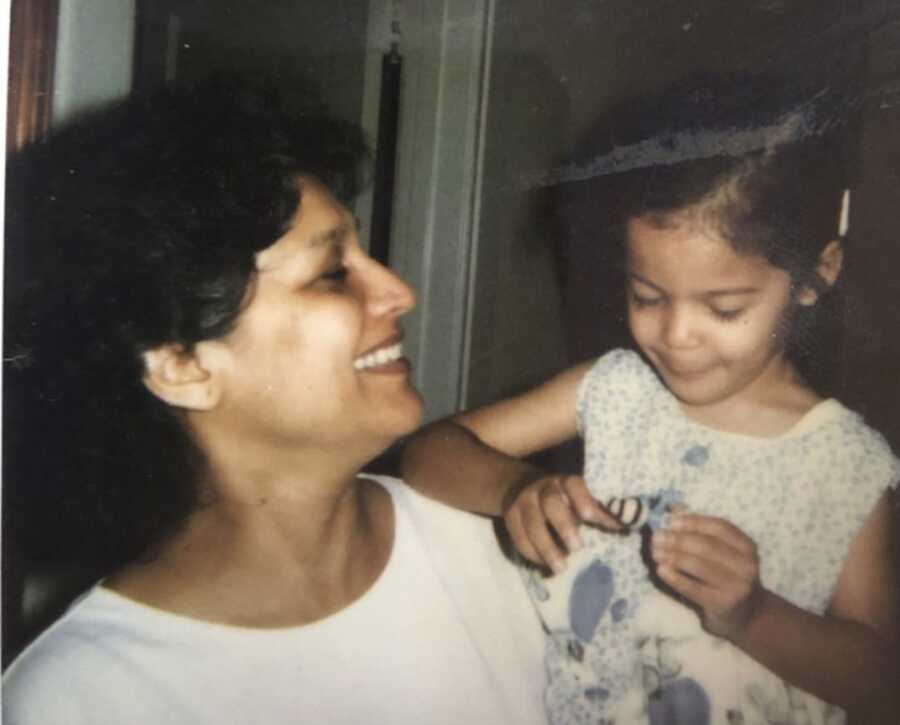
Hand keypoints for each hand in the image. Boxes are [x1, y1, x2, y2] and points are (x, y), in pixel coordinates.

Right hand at [502, 472, 622, 573]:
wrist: (517, 485)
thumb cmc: (561, 497)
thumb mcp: (578, 498)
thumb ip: (599, 511)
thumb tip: (628, 524)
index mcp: (565, 482)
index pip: (574, 485)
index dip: (582, 498)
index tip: (590, 516)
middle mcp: (543, 488)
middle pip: (551, 504)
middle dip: (563, 525)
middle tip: (577, 548)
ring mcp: (523, 502)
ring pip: (532, 524)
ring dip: (546, 548)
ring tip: (560, 568)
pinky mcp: (510, 517)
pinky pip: (519, 537)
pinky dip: (531, 554)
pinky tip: (544, 565)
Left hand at [651, 514, 764, 639]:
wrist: (745, 613)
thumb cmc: (726, 574)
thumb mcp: (723, 551)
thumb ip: (701, 530)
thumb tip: (673, 508)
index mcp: (746, 546)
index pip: (720, 527)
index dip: (694, 522)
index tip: (672, 522)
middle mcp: (746, 565)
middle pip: (707, 546)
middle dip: (678, 540)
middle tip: (656, 537)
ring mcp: (736, 586)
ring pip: (699, 566)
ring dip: (673, 557)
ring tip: (655, 552)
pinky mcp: (722, 604)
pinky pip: (693, 588)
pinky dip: (675, 578)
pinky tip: (661, 570)